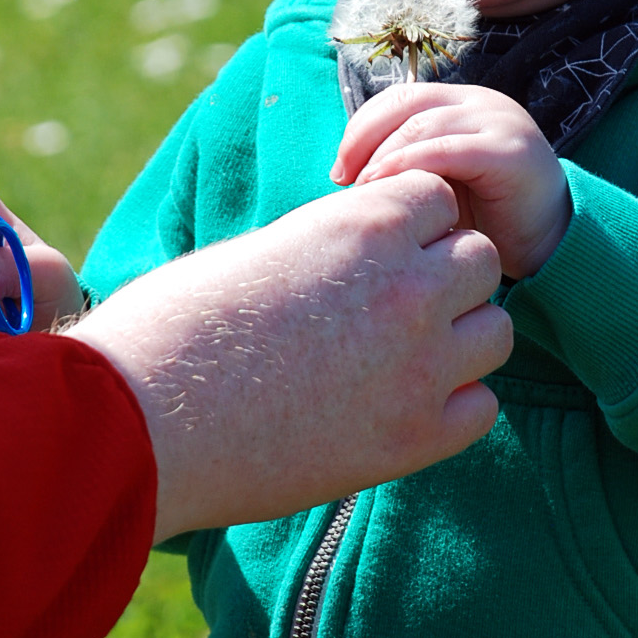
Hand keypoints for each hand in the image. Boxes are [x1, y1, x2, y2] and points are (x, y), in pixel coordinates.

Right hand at [71, 170, 511, 540]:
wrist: (142, 423)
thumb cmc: (174, 326)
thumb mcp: (261, 250)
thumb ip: (331, 244)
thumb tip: (360, 251)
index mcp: (364, 226)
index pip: (440, 197)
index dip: (410, 223)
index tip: (376, 251)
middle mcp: (408, 289)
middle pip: (482, 260)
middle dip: (444, 275)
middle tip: (389, 305)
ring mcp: (420, 368)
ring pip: (495, 331)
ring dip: (458, 337)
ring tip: (399, 356)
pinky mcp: (414, 439)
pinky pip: (481, 407)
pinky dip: (452, 404)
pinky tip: (399, 405)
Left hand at [330, 83, 570, 280]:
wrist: (548, 246)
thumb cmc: (485, 219)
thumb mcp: (438, 182)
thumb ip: (404, 165)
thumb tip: (343, 171)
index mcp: (461, 103)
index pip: (399, 97)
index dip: (362, 128)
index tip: (340, 169)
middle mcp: (482, 102)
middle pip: (405, 102)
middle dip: (363, 138)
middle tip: (342, 178)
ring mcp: (500, 121)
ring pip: (422, 124)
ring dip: (382, 155)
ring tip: (363, 189)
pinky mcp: (511, 151)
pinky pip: (448, 150)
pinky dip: (410, 166)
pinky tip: (391, 190)